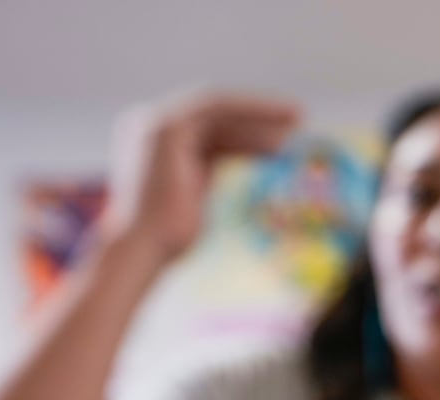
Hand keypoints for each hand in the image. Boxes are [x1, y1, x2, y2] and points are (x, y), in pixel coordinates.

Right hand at [101, 90, 300, 266]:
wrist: (141, 250)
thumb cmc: (166, 241)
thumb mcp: (192, 200)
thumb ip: (204, 176)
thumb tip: (231, 169)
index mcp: (152, 143)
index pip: (207, 127)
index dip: (245, 128)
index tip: (278, 136)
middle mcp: (149, 125)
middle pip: (215, 113)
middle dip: (258, 113)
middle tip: (297, 116)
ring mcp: (156, 124)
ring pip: (220, 109)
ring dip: (260, 114)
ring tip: (297, 122)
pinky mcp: (168, 129)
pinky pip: (218, 112)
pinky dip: (251, 118)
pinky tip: (278, 136)